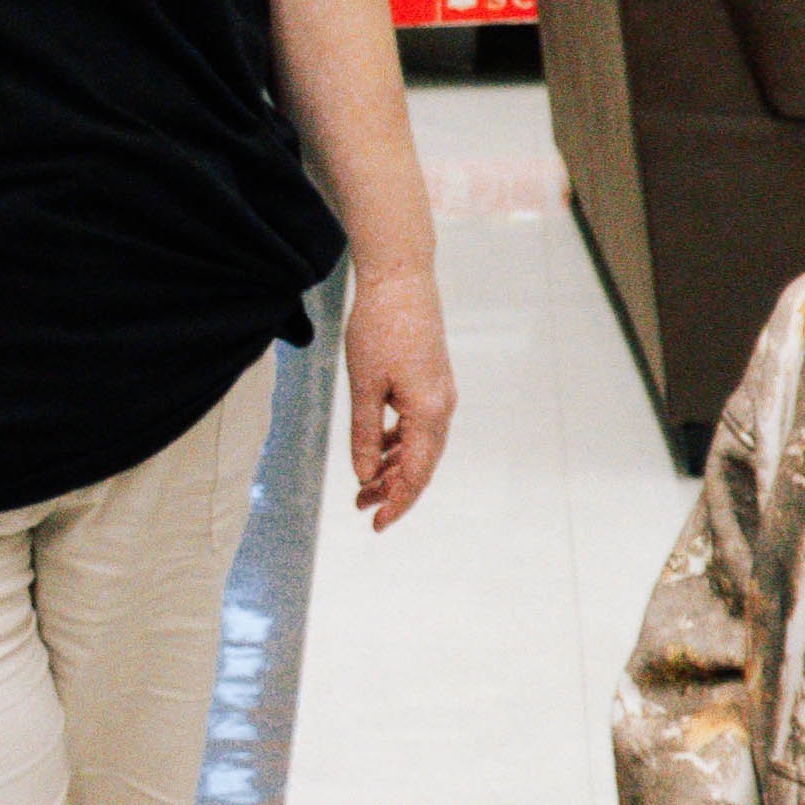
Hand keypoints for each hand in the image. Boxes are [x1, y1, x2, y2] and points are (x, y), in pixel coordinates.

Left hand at [344, 270, 454, 528]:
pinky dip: (399, 443)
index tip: (375, 524)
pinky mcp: (432, 382)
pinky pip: (419, 425)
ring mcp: (440, 394)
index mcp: (429, 413)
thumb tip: (366, 476)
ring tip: (365, 485)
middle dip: (393, 490)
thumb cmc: (379, 328)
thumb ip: (366, 435)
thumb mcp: (363, 387)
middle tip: (361, 507)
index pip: (416, 474)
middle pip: (422, 465)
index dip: (397, 503)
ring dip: (394, 467)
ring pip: (420, 446)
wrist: (401, 280)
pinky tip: (378, 450)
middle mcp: (443, 408)